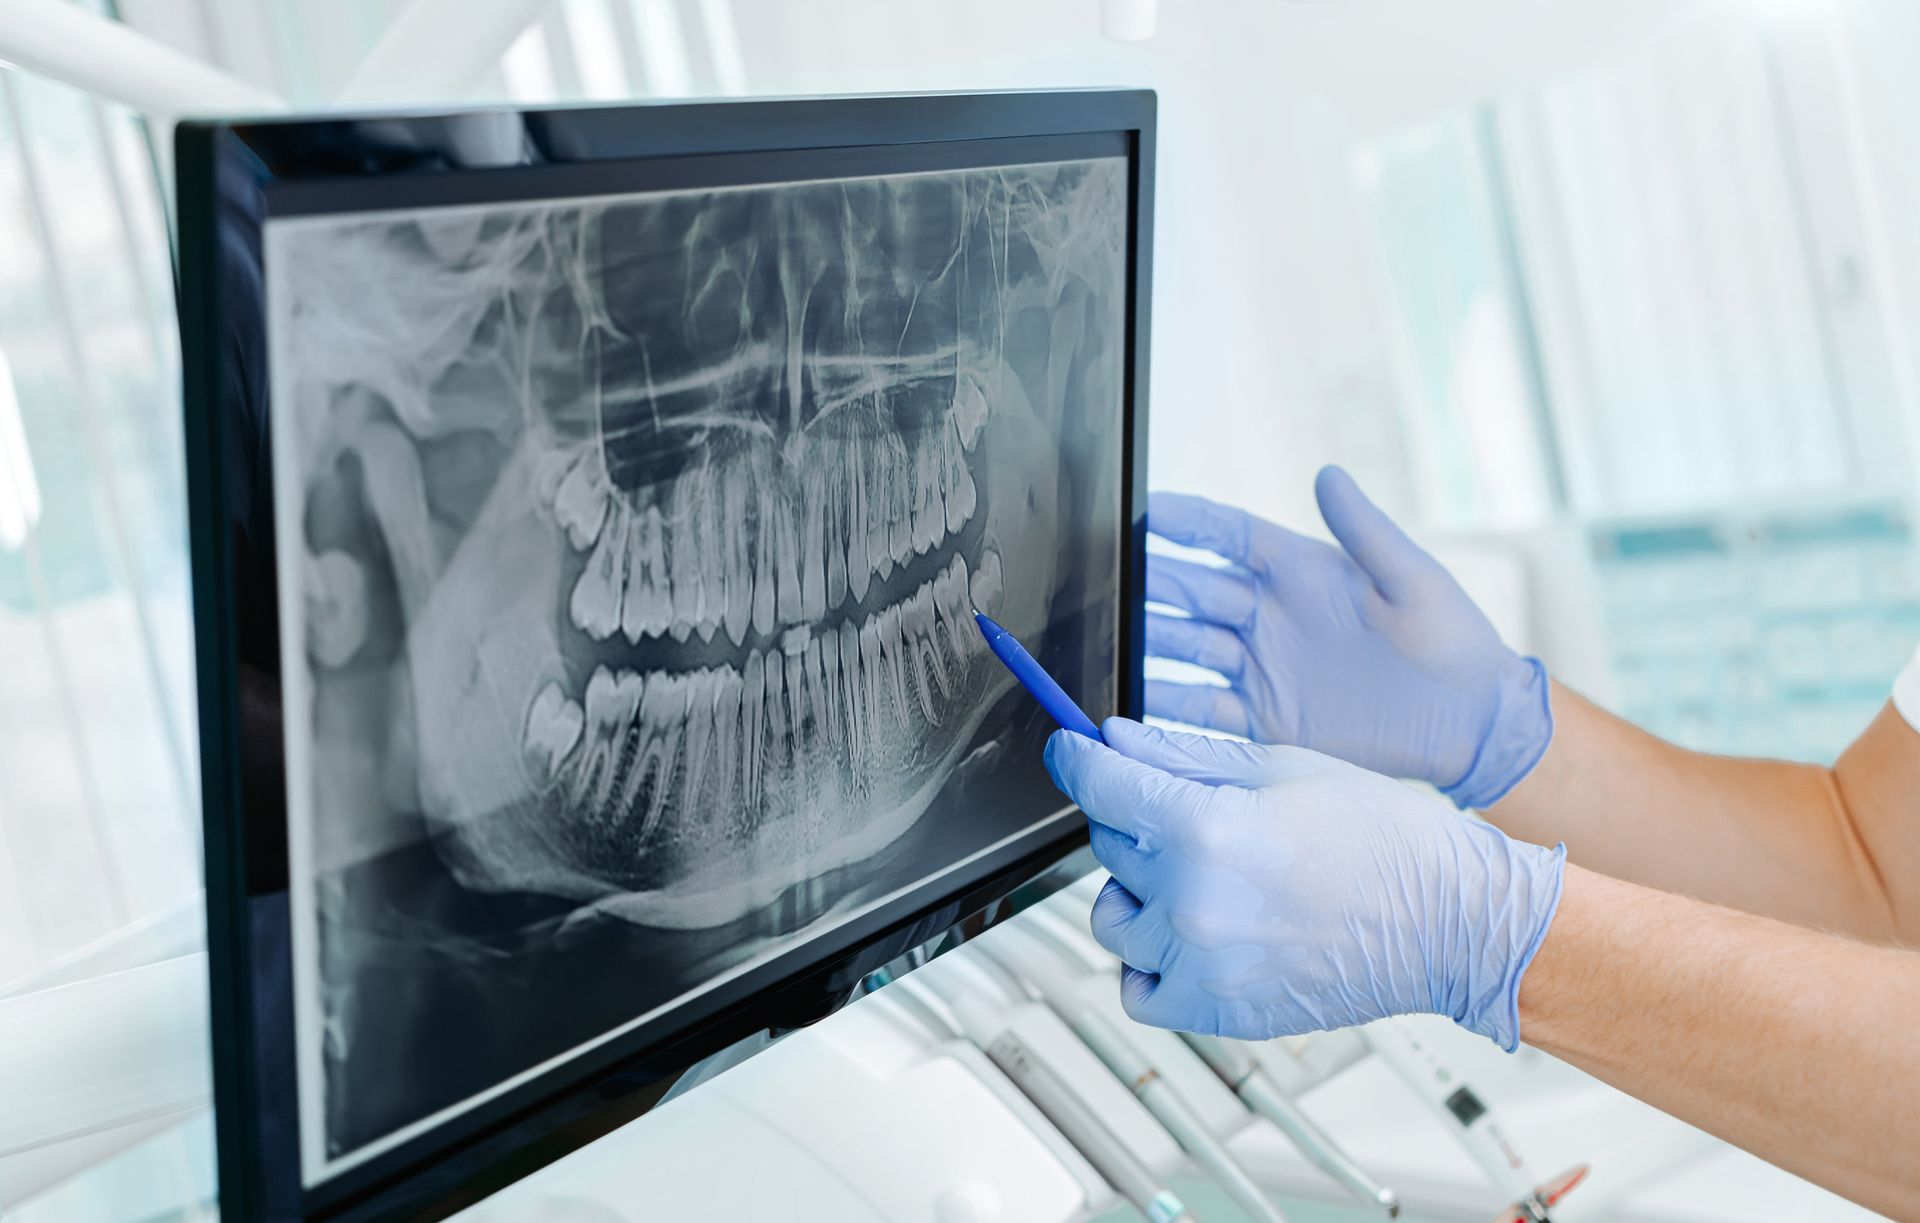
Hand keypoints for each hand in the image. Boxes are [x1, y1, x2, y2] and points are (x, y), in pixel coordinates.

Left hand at [1044, 718, 1564, 1047]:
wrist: (1450, 921)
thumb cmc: (1386, 839)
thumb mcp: (1280, 767)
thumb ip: (1184, 757)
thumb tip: (1115, 743)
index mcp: (1208, 830)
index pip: (1101, 787)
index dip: (1077, 759)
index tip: (1070, 750)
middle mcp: (1194, 903)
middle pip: (1109, 846)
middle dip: (1135, 819)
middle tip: (1190, 810)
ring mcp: (1202, 964)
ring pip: (1113, 915)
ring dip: (1139, 890)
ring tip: (1200, 876)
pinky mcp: (1217, 1010)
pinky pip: (1138, 986)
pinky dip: (1150, 958)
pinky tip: (1193, 931)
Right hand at [1145, 466, 1551, 808]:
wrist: (1471, 727)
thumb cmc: (1453, 643)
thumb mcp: (1412, 582)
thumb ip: (1366, 531)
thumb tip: (1329, 474)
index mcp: (1298, 571)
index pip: (1225, 534)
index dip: (1183, 522)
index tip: (1139, 512)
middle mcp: (1267, 616)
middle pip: (1189, 591)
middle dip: (1145, 584)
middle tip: (1103, 582)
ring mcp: (1259, 668)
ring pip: (1182, 649)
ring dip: (1145, 645)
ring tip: (1105, 646)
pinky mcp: (1262, 721)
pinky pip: (1199, 711)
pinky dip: (1163, 707)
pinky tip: (1130, 703)